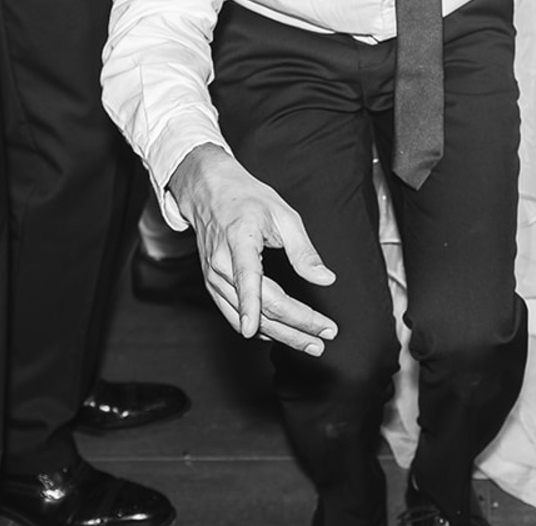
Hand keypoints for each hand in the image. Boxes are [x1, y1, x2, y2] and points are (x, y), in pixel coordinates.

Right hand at [168, 145, 336, 352]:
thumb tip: (325, 279)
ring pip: (247, 317)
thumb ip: (303, 251)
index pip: (245, 277)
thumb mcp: (283, 215)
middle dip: (293, 326)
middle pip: (258, 305)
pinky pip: (235, 315)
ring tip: (311, 343)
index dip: (249, 305)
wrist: (210, 193)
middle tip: (324, 338)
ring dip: (280, 334)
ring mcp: (214, 278)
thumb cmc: (248, 199)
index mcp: (239, 240)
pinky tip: (282, 333)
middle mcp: (221, 264)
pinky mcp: (213, 286)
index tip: (252, 329)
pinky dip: (260, 328)